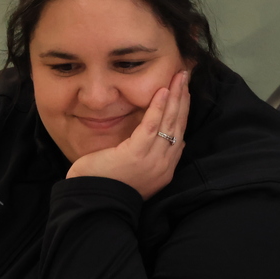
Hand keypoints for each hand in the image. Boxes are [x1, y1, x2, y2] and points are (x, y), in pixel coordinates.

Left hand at [67, 70, 190, 199]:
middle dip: (184, 98)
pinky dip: (158, 108)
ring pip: (169, 123)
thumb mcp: (135, 171)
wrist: (93, 203)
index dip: (183, 111)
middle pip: (179, 125)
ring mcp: (152, 160)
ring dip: (176, 96)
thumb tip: (170, 142)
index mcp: (164, 169)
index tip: (186, 91)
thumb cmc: (106, 186)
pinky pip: (151, 126)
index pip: (179, 134)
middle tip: (186, 75)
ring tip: (179, 76)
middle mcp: (164, 165)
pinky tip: (163, 91)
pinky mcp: (137, 154)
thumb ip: (152, 157)